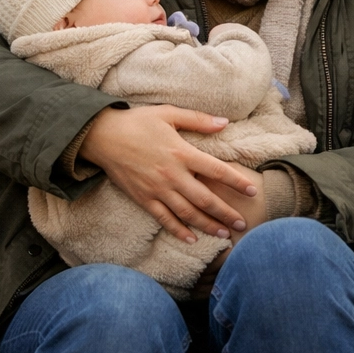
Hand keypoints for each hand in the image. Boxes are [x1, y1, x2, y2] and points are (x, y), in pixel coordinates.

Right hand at [79, 105, 258, 243]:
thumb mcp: (169, 113)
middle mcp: (171, 175)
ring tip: (224, 234)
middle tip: (243, 224)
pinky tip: (191, 239)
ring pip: (187, 213)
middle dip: (226, 213)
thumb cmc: (137, 121)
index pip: (216, 170)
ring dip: (207, 225)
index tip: (252, 191)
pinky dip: (178, 230)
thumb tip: (225, 122)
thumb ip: (198, 119)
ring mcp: (156, 189)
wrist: (101, 136)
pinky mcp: (143, 198)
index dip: (236, 182)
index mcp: (181, 153)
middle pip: (205, 199)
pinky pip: (163, 218)